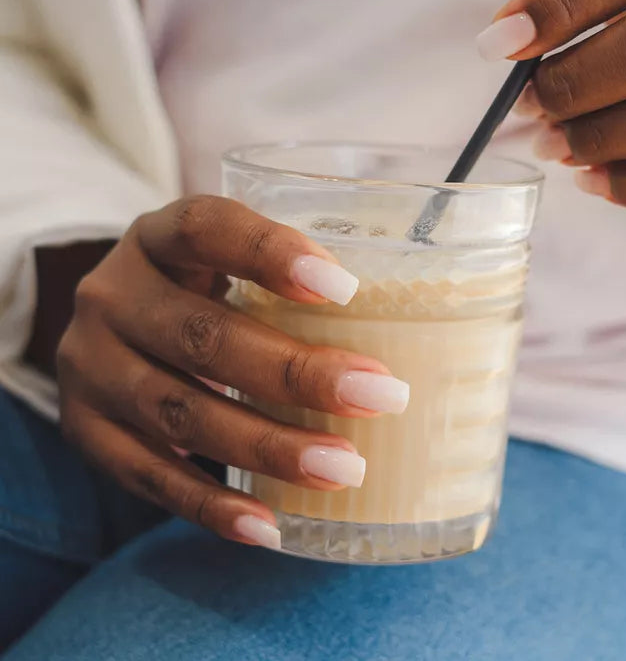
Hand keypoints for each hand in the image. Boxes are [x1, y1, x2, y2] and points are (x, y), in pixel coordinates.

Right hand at [57, 196, 408, 548]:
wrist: (109, 326)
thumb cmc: (199, 289)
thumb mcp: (225, 261)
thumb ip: (289, 277)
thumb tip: (414, 313)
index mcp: (157, 237)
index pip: (205, 227)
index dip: (271, 252)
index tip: (346, 288)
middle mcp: (112, 296)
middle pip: (203, 336)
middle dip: (297, 373)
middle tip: (380, 396)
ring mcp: (89, 367)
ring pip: (178, 413)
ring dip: (267, 447)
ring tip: (344, 467)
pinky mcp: (85, 430)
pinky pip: (147, 478)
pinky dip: (211, 506)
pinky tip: (271, 525)